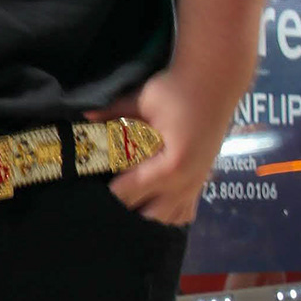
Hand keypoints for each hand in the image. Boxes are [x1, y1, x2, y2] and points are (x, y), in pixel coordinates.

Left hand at [101, 70, 227, 226]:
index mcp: (170, 166)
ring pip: (167, 219)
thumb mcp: (143, 99)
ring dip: (146, 214)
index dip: (106, 195)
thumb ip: (113, 113)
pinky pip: (184, 212)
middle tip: (105, 198)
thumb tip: (85, 117)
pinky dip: (167, 213)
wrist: (215, 81)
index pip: (128, 192)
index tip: (89, 192)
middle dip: (125, 211)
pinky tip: (152, 205)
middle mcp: (185, 183)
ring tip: (126, 203)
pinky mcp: (201, 181)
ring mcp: (196, 185)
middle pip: (148, 216)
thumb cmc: (178, 89)